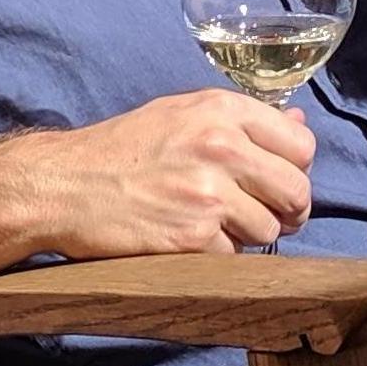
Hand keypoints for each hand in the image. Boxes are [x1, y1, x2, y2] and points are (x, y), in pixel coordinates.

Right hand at [1, 90, 317, 255]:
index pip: (302, 146)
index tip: (279, 180)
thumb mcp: (184, 114)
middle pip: (297, 192)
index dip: (295, 168)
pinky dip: (219, 253)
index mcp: (223, 110)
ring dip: (251, 234)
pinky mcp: (192, 237)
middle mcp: (221, 147)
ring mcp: (208, 194)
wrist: (65, 184)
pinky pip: (234, 254)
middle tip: (268, 215)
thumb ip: (245, 121)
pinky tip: (193, 239)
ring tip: (219, 224)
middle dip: (288, 210)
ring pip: (270, 229)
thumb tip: (300, 126)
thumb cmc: (124, 148)